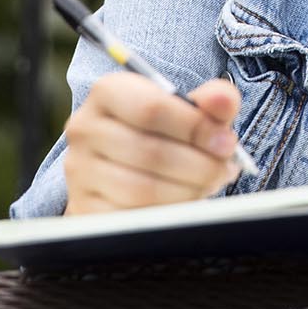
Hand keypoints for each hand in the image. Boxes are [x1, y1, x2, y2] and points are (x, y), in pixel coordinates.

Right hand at [62, 72, 242, 213]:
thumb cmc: (160, 133)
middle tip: (225, 168)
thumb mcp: (185, 110)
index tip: (226, 141)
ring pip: (143, 189)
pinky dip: (168, 213)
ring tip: (209, 184)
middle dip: (200, 164)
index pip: (152, 108)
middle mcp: (85, 128)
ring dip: (188, 190)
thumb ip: (210, 101)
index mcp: (108, 92)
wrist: (121, 168)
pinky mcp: (84, 208)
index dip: (196, 127)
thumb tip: (225, 100)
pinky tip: (185, 202)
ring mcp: (80, 171)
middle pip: (150, 151)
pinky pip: (132, 216)